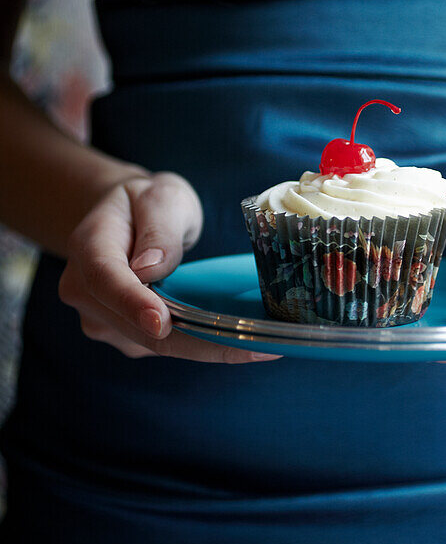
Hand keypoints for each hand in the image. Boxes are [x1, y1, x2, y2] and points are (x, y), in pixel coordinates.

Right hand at [58, 171, 280, 362]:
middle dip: (196, 341)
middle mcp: (85, 292)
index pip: (107, 280)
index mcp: (89, 248)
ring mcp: (102, 319)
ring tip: (261, 344)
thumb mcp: (160, 196)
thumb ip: (159, 227)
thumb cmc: (146, 202)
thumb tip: (151, 267)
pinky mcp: (125, 336)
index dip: (134, 304)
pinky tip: (241, 340)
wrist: (126, 219)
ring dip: (206, 347)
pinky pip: (164, 346)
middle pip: (137, 326)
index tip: (162, 323)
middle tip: (256, 347)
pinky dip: (202, 344)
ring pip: (155, 345)